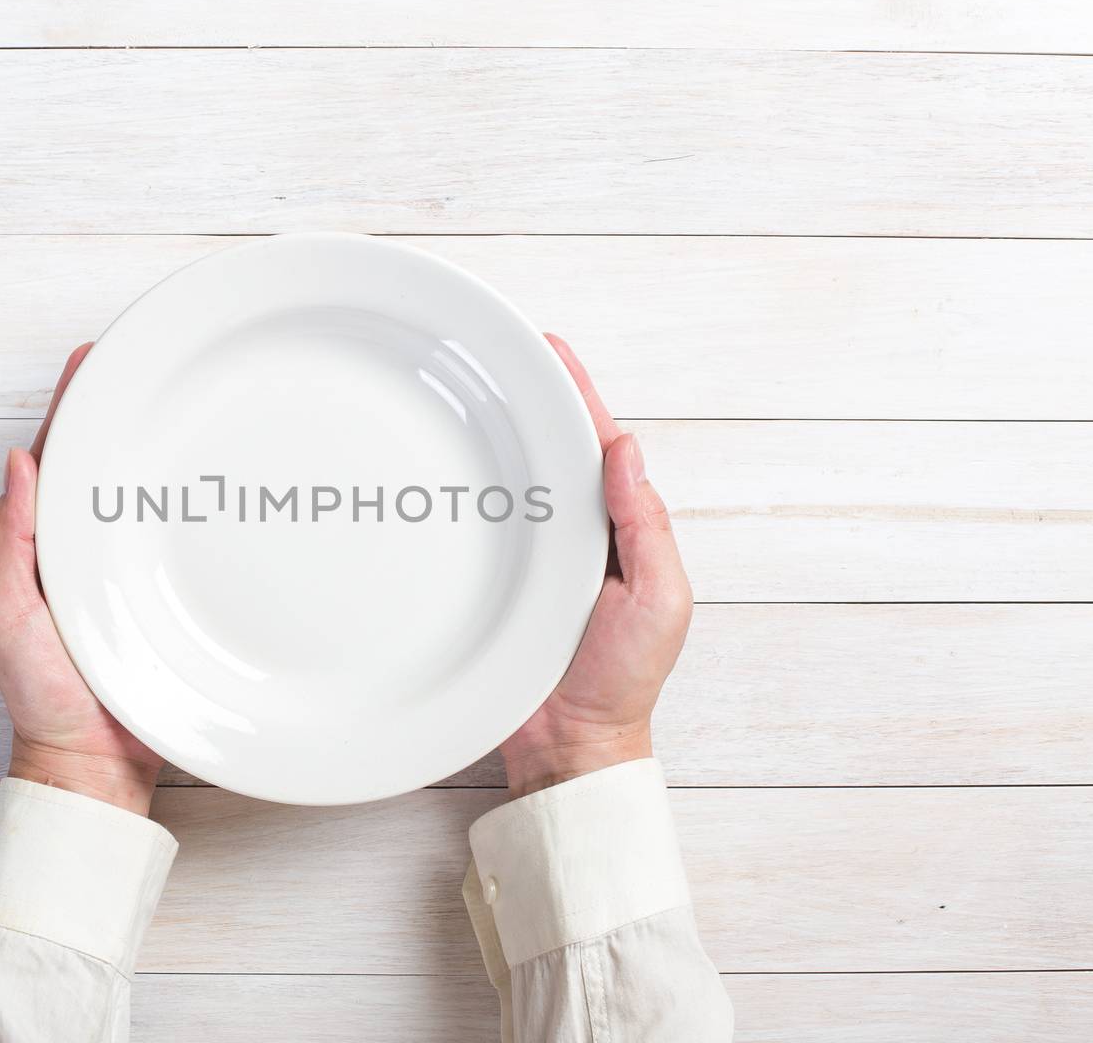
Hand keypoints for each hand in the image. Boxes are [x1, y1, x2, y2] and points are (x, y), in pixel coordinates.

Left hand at [0, 343, 163, 815]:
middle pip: (105, 465)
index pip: (55, 458)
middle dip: (124, 411)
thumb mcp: (5, 617)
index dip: (71, 407)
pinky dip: (195, 503)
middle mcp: (86, 549)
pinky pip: (182, 536)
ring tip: (188, 398)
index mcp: (42, 544)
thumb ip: (7, 544)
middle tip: (151, 358)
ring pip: (146, 496)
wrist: (95, 764)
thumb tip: (17, 463)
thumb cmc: (43, 697)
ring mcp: (130, 571)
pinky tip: (218, 479)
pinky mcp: (170, 595)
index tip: (93, 357)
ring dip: (162, 448)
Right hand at [499, 334, 693, 797]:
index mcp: (618, 529)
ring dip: (487, 440)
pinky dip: (458, 495)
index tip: (549, 346)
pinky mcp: (489, 585)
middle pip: (545, 451)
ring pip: (506, 483)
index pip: (597, 443)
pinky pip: (474, 529)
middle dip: (523, 399)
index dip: (576, 392)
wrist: (572, 746)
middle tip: (491, 352)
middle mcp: (570, 535)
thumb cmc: (622, 681)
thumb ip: (646, 526)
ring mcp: (527, 559)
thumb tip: (628, 451)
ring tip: (458, 391)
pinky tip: (433, 471)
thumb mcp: (659, 600)